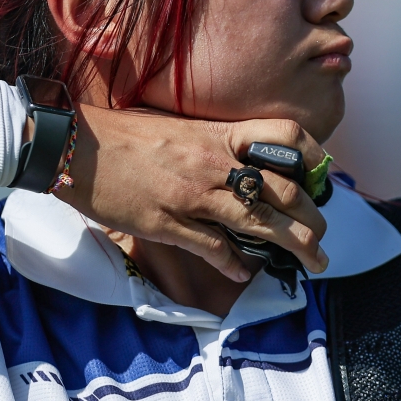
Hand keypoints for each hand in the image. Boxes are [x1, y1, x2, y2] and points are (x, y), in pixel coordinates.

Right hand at [52, 105, 329, 281]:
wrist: (75, 148)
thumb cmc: (123, 135)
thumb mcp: (177, 127)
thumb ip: (212, 143)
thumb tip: (241, 162)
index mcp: (216, 134)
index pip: (283, 135)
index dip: (313, 155)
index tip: (324, 174)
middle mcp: (212, 164)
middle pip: (282, 190)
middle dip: (312, 216)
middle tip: (322, 235)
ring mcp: (192, 196)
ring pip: (259, 223)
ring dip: (293, 245)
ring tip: (312, 261)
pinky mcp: (168, 224)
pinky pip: (213, 248)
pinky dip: (234, 263)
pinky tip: (245, 273)